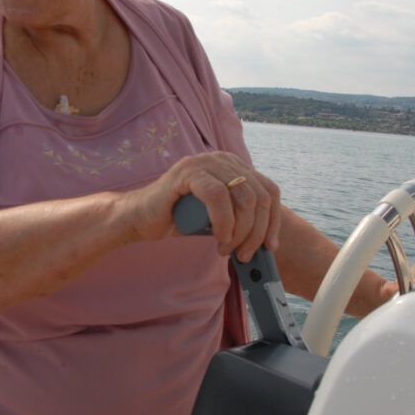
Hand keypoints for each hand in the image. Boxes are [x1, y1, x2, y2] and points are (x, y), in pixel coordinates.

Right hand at [126, 152, 280, 261]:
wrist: (141, 218)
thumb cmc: (179, 220)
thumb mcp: (219, 219)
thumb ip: (241, 219)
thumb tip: (267, 243)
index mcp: (234, 167)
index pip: (269, 191)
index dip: (274, 221)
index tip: (269, 247)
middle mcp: (223, 160)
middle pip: (260, 196)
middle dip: (256, 232)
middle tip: (242, 254)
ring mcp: (205, 162)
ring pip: (243, 198)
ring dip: (240, 231)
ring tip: (226, 248)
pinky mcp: (188, 171)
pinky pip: (218, 196)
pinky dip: (224, 222)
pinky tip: (219, 237)